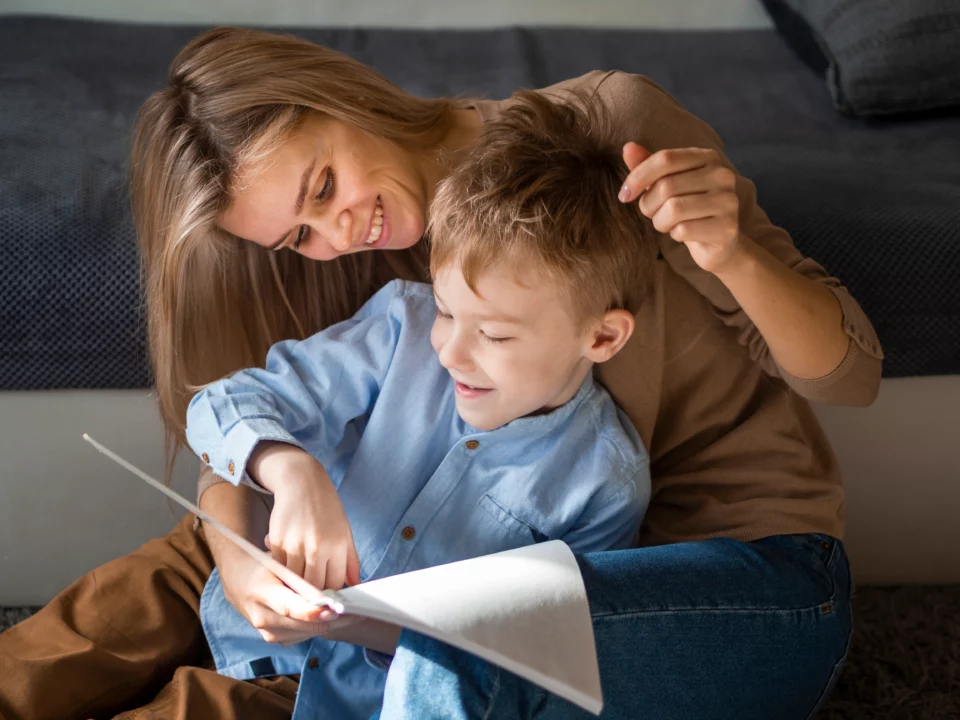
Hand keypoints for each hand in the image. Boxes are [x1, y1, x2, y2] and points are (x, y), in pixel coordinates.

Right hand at [219, 546, 347, 644]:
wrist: (236, 580)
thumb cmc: (262, 565)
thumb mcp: (278, 560)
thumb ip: (301, 573)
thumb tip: (329, 583)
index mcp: (262, 592)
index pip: (291, 608)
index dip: (314, 612)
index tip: (335, 610)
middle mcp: (262, 617)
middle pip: (303, 625)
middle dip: (331, 619)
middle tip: (356, 610)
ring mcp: (267, 632)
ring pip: (307, 633)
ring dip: (328, 624)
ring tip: (350, 612)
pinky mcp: (274, 639)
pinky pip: (303, 635)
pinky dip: (317, 626)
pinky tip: (330, 615)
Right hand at [250, 441, 361, 590]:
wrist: (301, 483)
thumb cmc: (327, 508)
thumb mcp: (345, 531)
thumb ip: (350, 561)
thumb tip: (356, 584)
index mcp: (337, 545)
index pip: (335, 584)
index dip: (331, 593)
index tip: (329, 596)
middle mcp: (317, 547)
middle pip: (314, 587)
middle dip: (314, 594)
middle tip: (313, 594)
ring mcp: (295, 545)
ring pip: (295, 580)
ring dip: (297, 584)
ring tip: (300, 582)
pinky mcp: (278, 542)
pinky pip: (280, 568)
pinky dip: (284, 572)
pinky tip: (288, 567)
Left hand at [620, 142, 743, 274]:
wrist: (718, 244)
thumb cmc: (687, 210)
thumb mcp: (667, 185)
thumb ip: (649, 166)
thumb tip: (628, 147)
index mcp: (707, 157)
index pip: (665, 158)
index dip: (638, 176)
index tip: (624, 194)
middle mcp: (722, 175)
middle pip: (666, 186)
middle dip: (648, 205)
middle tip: (653, 214)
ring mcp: (728, 201)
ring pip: (673, 209)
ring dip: (660, 222)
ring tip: (667, 224)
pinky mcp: (727, 227)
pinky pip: (683, 230)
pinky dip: (674, 235)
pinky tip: (683, 234)